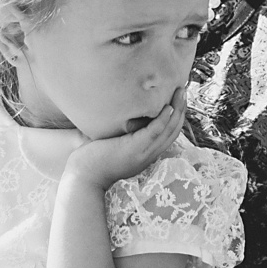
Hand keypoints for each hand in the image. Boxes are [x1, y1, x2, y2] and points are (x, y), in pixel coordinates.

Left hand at [64, 90, 184, 188]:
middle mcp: (149, 154)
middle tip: (183, 90)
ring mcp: (144, 153)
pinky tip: (168, 106)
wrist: (83, 177)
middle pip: (173, 131)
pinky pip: (155, 132)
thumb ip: (121, 131)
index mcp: (146, 154)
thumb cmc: (91, 160)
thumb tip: (117, 111)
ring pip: (169, 130)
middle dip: (181, 109)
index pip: (169, 135)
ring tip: (180, 91)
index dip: (176, 118)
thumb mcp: (113, 144)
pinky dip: (164, 119)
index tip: (178, 101)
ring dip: (177, 110)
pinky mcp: (135, 149)